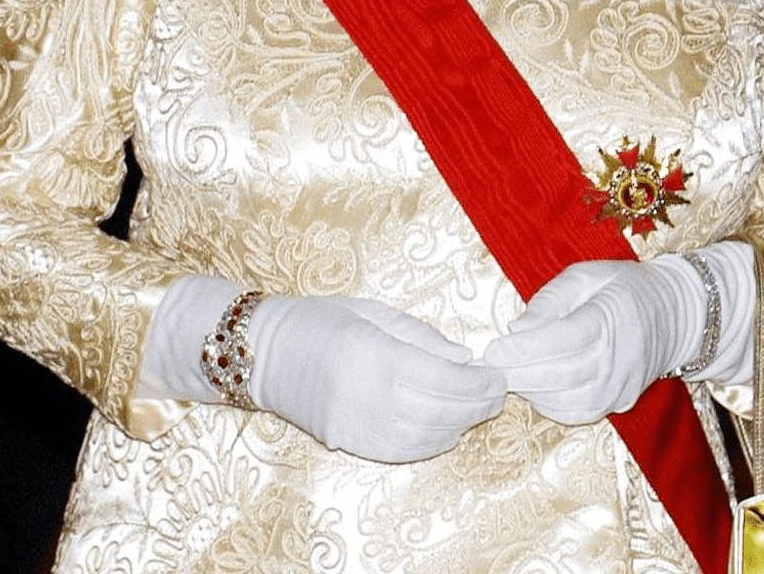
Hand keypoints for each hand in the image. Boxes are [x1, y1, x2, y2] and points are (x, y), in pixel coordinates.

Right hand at [249, 295, 506, 461]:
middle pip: (438, 412)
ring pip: (424, 438)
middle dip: (476, 406)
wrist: (265, 352)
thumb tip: (466, 359)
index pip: (442, 380)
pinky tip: (447, 428)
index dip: (477, 383)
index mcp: (373, 355)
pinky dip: (431, 443)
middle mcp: (365, 396)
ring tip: (477, 408)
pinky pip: (401, 451)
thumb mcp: (374, 313)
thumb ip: (422, 337)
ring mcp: (355, 426)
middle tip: (497, 392)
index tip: (497, 376)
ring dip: (458, 425)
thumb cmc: (322, 320)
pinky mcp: (347, 443)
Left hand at [482, 256, 707, 421]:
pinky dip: (551, 407)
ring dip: (532, 392)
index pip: (564, 340)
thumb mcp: (584, 276)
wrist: (672, 314)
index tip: (494, 350)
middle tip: (490, 368)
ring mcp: (622, 386)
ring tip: (509, 375)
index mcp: (611, 317)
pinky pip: (581, 414)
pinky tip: (534, 390)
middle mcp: (620, 358)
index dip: (525, 350)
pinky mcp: (621, 402)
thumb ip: (549, 300)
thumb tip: (515, 330)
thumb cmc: (620, 287)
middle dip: (520, 375)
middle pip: (563, 376)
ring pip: (569, 402)